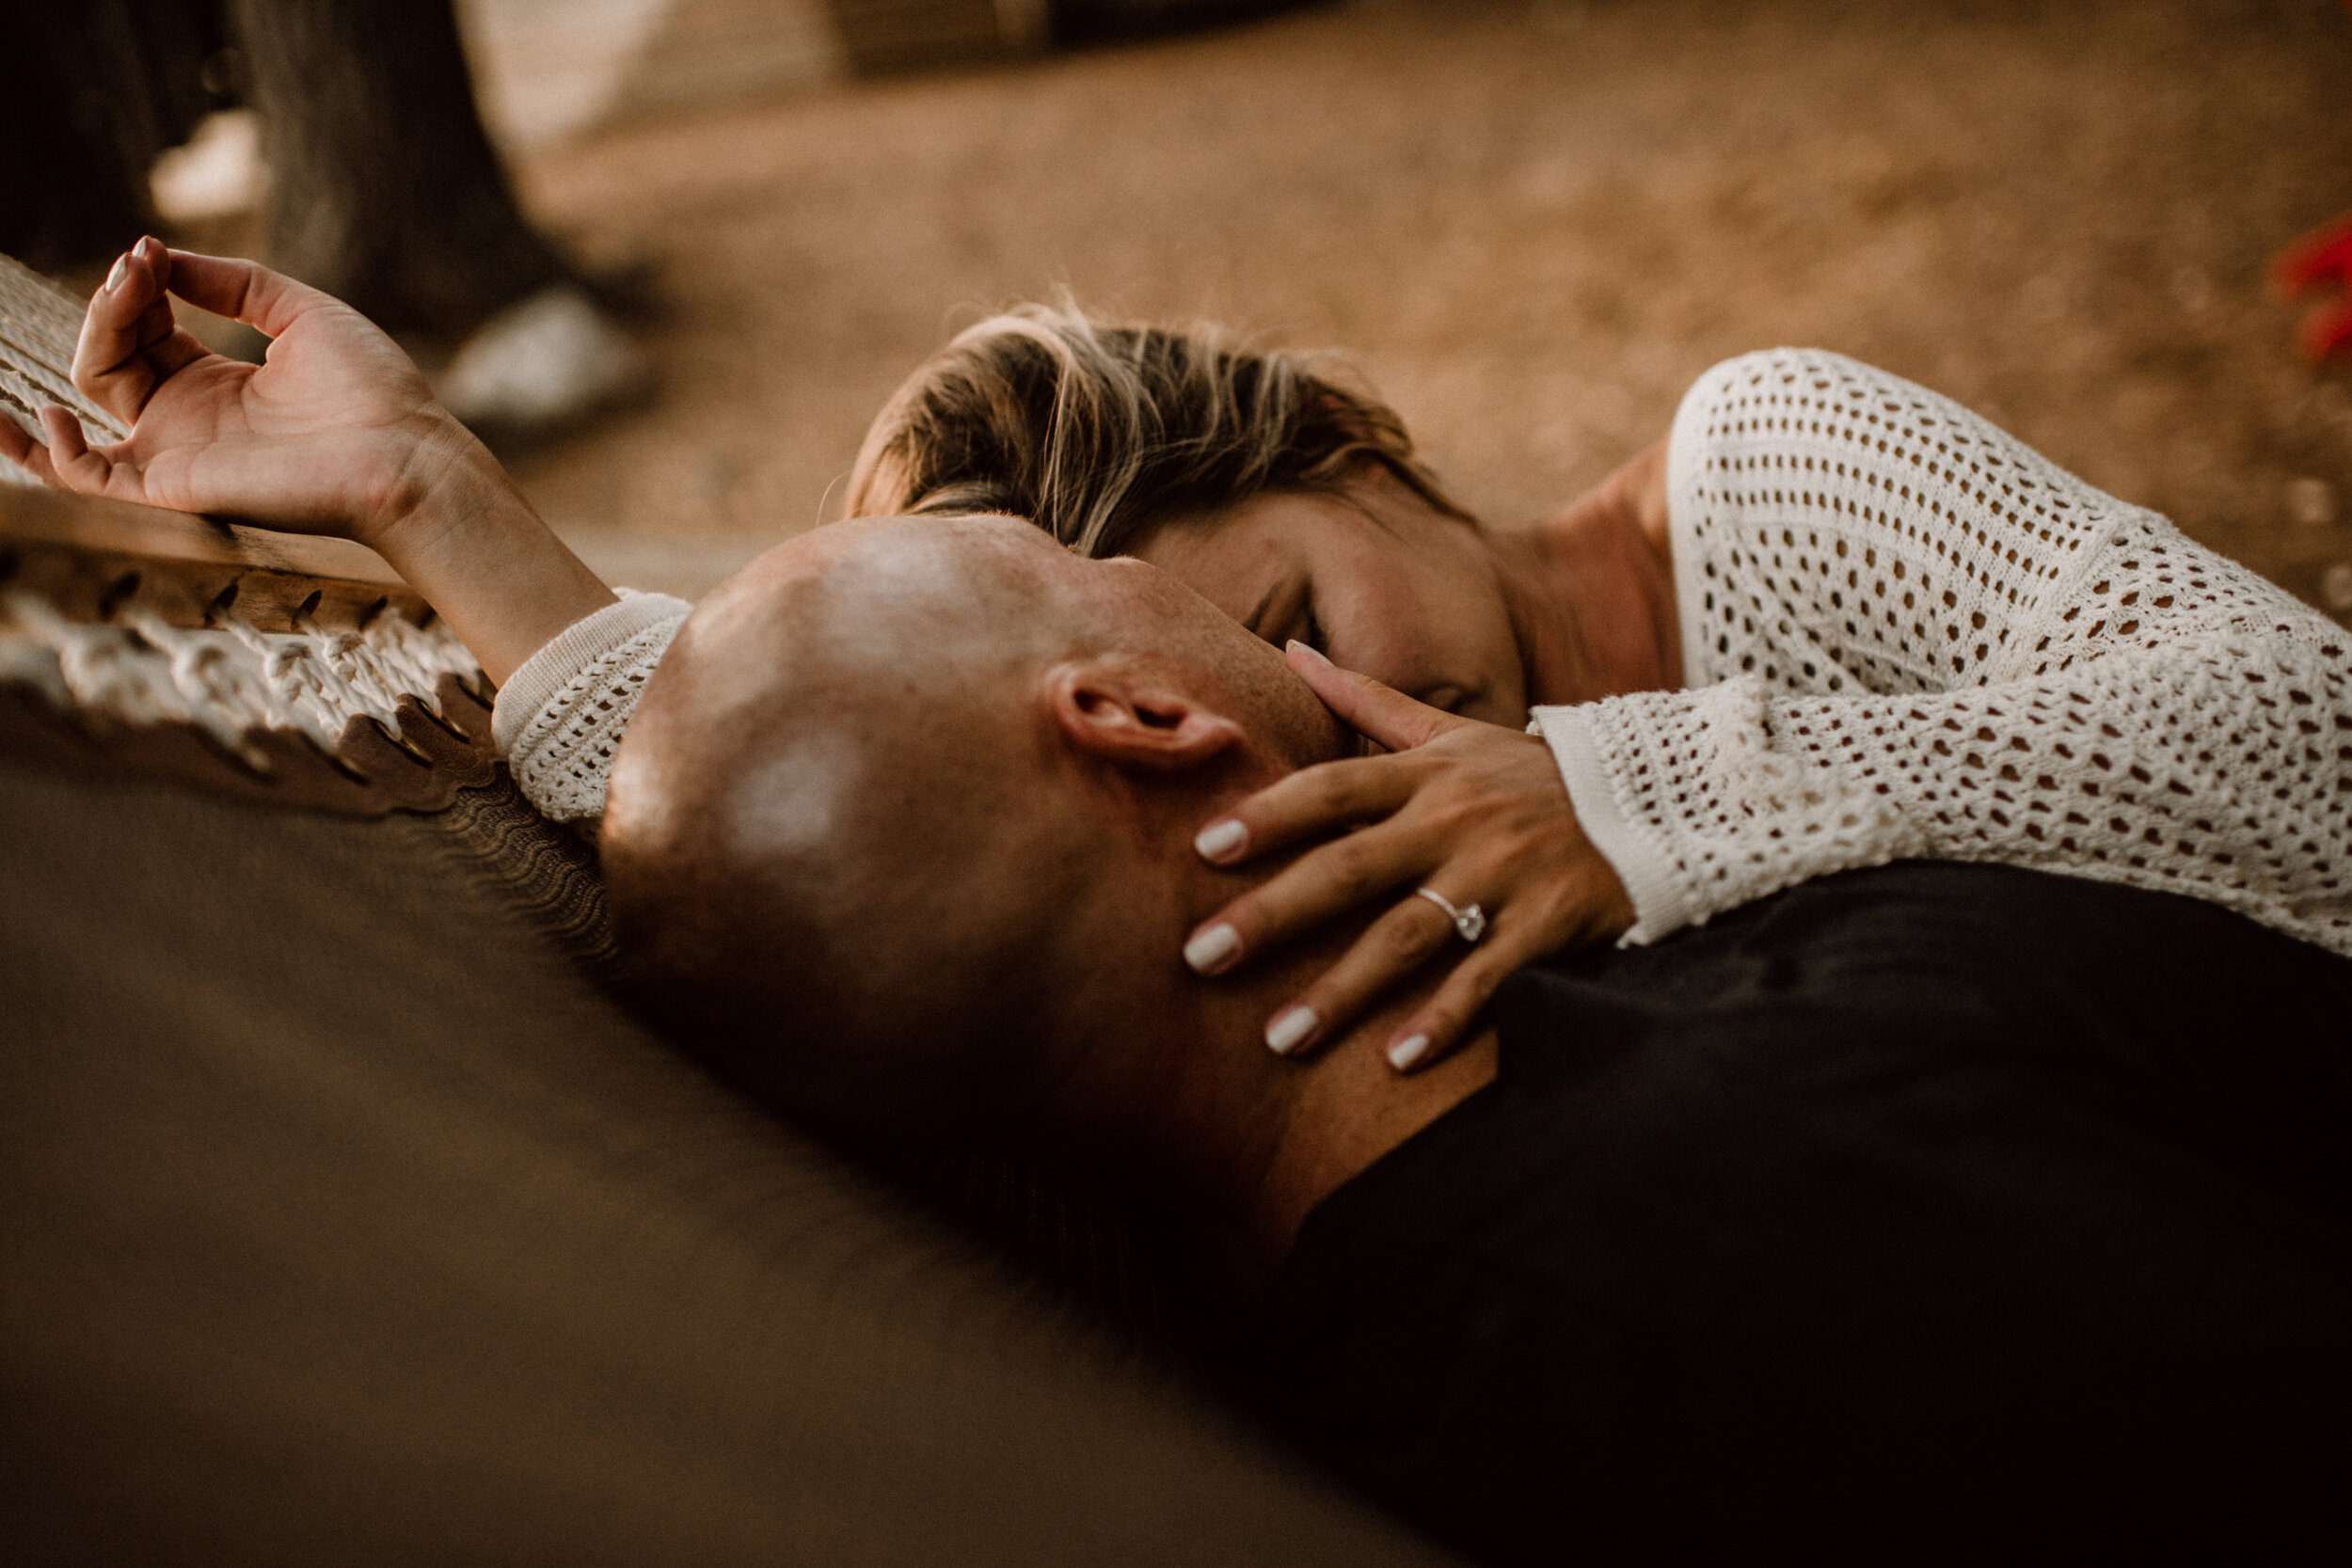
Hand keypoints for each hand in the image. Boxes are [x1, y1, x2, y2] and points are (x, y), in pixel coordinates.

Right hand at [1, 240, 616, 684]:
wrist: (405, 456)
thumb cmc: (373, 391)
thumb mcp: (300, 312)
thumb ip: (233, 282)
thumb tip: (159, 257)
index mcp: (218, 382)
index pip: (143, 327)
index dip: (136, 284)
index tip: (148, 250)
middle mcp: (191, 417)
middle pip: (111, 351)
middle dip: (116, 300)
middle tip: (140, 265)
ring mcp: (180, 451)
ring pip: (93, 391)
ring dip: (91, 336)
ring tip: (121, 294)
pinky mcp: (176, 484)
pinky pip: (88, 478)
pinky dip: (48, 452)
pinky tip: (51, 412)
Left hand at [1184, 642, 1634, 1071]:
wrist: (1662, 798)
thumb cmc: (1534, 773)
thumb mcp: (1453, 730)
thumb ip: (1366, 701)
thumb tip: (1289, 651)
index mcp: (1427, 774)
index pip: (1332, 789)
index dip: (1269, 816)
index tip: (1204, 849)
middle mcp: (1457, 822)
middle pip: (1349, 868)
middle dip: (1271, 915)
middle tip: (1198, 957)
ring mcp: (1504, 875)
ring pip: (1408, 935)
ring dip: (1341, 990)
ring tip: (1279, 1038)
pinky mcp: (1550, 922)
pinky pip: (1488, 978)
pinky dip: (1444, 1019)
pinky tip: (1395, 1061)